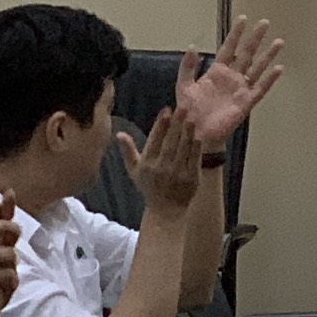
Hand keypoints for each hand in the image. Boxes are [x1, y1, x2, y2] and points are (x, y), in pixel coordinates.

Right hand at [126, 106, 204, 220]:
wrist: (165, 209)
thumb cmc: (149, 186)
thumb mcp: (134, 171)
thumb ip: (128, 151)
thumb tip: (119, 133)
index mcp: (146, 164)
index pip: (154, 140)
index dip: (161, 124)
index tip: (166, 110)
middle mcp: (161, 168)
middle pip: (170, 141)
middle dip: (176, 123)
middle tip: (183, 107)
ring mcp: (177, 173)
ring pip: (183, 148)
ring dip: (187, 132)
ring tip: (191, 118)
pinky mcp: (191, 178)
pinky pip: (194, 159)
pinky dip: (196, 147)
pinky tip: (197, 136)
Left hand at [173, 16, 283, 146]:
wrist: (195, 133)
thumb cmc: (189, 112)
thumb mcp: (184, 86)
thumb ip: (187, 67)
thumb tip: (191, 47)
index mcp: (216, 72)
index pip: (228, 48)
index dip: (235, 34)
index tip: (243, 19)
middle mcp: (232, 77)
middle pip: (247, 53)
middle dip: (255, 38)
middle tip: (264, 23)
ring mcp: (240, 89)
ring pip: (257, 68)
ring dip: (268, 55)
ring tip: (279, 42)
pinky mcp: (246, 102)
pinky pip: (261, 88)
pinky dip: (270, 79)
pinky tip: (278, 69)